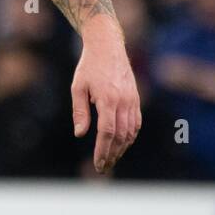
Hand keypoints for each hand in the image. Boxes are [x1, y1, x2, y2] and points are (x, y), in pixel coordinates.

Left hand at [71, 19, 141, 173]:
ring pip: (131, 132)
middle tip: (103, 167)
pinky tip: (122, 144)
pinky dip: (130, 136)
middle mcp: (124, 102)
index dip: (103, 150)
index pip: (107, 132)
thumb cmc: (89, 67)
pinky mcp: (136, 99)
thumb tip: (80, 134)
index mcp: (108, 99)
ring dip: (122, 148)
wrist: (108, 47)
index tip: (98, 163)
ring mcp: (133, 101)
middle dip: (112, 154)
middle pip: (120, 136)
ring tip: (111, 159)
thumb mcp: (78, 87)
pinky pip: (136, 123)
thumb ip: (80, 111)